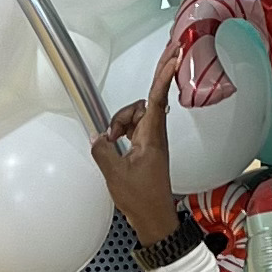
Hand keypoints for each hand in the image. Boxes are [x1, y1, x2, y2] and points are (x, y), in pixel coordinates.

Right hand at [92, 73, 182, 241]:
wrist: (154, 218)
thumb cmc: (141, 198)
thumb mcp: (114, 174)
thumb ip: (103, 150)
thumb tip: (97, 136)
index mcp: (151, 137)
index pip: (158, 99)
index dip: (164, 76)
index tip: (174, 57)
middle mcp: (155, 135)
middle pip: (146, 102)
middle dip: (155, 79)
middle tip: (167, 53)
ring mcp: (152, 142)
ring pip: (137, 116)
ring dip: (121, 120)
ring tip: (110, 139)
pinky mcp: (147, 149)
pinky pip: (134, 128)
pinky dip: (122, 129)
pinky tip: (112, 140)